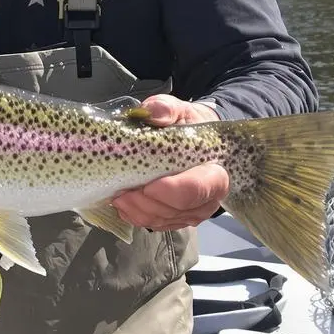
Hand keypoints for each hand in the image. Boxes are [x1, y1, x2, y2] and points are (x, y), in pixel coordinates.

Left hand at [111, 94, 228, 231]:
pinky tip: (124, 205)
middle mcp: (208, 197)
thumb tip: (153, 114)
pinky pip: (155, 225)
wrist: (191, 140)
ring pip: (163, 220)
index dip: (171, 191)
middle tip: (121, 192)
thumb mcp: (178, 110)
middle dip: (146, 203)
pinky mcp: (177, 219)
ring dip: (137, 211)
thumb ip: (166, 108)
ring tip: (118, 196)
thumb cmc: (185, 125)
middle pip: (176, 210)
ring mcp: (193, 212)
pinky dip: (136, 217)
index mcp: (215, 171)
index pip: (198, 189)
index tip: (147, 185)